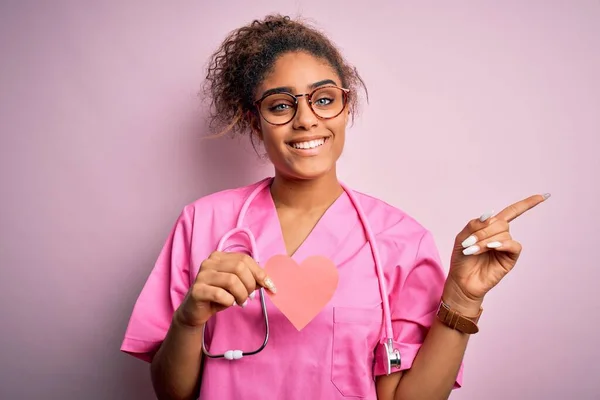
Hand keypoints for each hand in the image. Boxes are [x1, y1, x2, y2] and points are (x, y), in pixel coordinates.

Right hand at [174, 251, 276, 327]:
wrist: (195, 311)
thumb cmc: (218, 296)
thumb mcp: (237, 286)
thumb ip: (251, 280)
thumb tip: (268, 281)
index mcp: (219, 257)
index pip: (245, 259)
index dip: (260, 272)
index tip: (270, 286)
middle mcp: (209, 262)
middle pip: (239, 268)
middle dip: (250, 284)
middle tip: (250, 296)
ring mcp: (201, 275)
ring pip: (231, 281)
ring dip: (241, 294)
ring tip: (241, 302)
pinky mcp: (197, 290)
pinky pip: (220, 294)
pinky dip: (230, 301)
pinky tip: (230, 304)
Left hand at [444, 193, 549, 313]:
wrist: (462, 280)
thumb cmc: (461, 259)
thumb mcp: (462, 238)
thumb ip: (474, 225)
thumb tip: (488, 214)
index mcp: (490, 227)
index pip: (511, 212)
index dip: (526, 204)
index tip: (542, 196)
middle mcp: (501, 235)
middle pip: (501, 222)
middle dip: (483, 231)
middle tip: (469, 243)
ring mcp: (506, 247)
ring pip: (504, 233)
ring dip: (486, 240)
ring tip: (473, 250)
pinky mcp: (510, 258)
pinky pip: (513, 245)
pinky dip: (502, 244)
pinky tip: (492, 248)